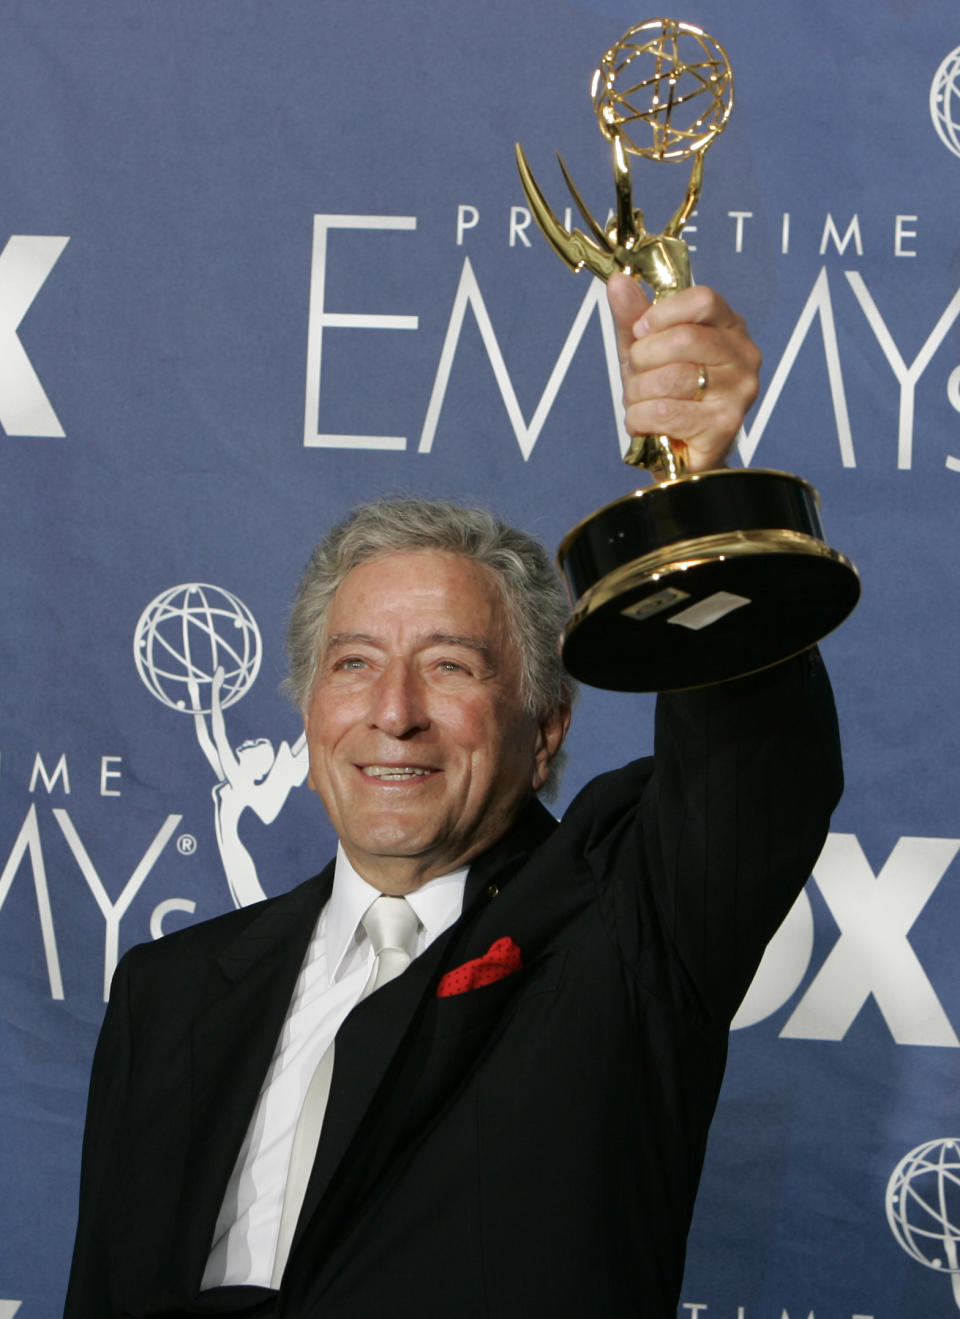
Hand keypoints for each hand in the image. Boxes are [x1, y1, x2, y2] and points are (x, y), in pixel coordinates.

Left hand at [607, 272, 760, 474]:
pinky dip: (640, 419)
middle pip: (684, 338)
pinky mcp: (724, 425)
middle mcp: (743, 356)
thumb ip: (633, 317)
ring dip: (638, 392)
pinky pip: (665, 412)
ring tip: (640, 402)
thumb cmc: (666, 398)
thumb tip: (618, 281)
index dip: (662, 313)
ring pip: (671, 378)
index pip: (703, 299)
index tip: (641, 331)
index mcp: (729, 327)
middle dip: (643, 358)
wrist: (677, 455)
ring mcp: (739, 392)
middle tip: (637, 374)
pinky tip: (644, 424)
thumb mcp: (645, 351)